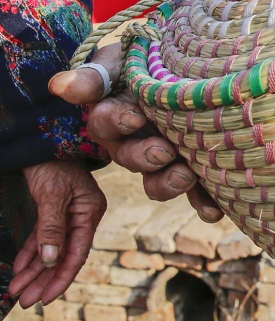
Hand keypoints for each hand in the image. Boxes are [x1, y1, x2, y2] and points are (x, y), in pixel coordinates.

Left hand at [9, 160, 105, 306]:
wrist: (40, 140)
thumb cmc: (52, 164)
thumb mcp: (52, 196)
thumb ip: (53, 228)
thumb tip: (51, 261)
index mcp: (89, 211)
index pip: (77, 252)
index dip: (62, 277)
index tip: (46, 298)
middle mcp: (81, 215)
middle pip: (63, 255)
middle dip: (44, 280)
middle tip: (25, 301)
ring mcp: (67, 214)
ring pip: (51, 250)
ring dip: (34, 271)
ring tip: (17, 291)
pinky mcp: (52, 211)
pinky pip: (42, 239)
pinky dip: (30, 254)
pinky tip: (19, 269)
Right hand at [48, 43, 222, 222]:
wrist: (182, 64)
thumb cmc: (142, 59)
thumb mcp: (119, 60)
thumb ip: (95, 75)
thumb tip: (61, 86)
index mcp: (114, 116)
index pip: (106, 123)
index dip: (118, 122)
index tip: (134, 118)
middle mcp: (134, 142)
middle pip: (132, 157)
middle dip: (146, 157)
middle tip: (163, 152)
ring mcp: (163, 156)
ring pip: (158, 179)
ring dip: (171, 183)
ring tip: (187, 177)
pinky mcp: (190, 167)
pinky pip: (194, 189)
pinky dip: (204, 201)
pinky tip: (215, 211)